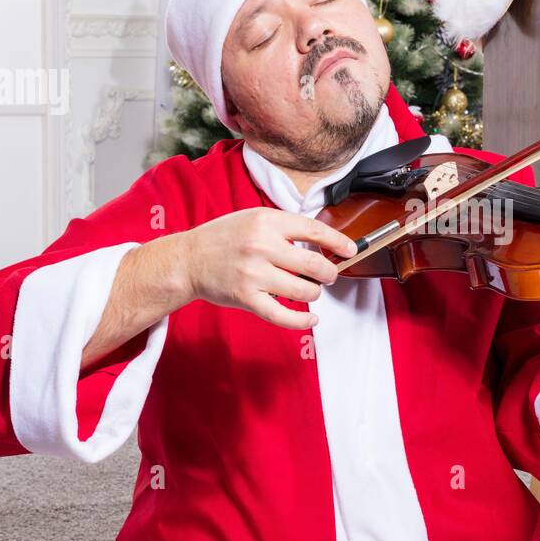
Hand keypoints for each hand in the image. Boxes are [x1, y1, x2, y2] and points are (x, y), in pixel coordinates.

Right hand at [179, 207, 357, 329]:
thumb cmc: (223, 238)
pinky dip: (303, 321)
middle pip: (315, 265)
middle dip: (330, 274)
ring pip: (304, 291)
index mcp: (267, 221)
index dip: (338, 242)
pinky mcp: (247, 298)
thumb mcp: (253, 218)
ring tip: (310, 290)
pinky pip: (283, 316)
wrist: (188, 260)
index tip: (351, 250)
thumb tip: (322, 242)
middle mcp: (262, 246)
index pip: (314, 230)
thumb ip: (285, 227)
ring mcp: (254, 274)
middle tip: (330, 276)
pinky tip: (311, 320)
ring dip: (314, 294)